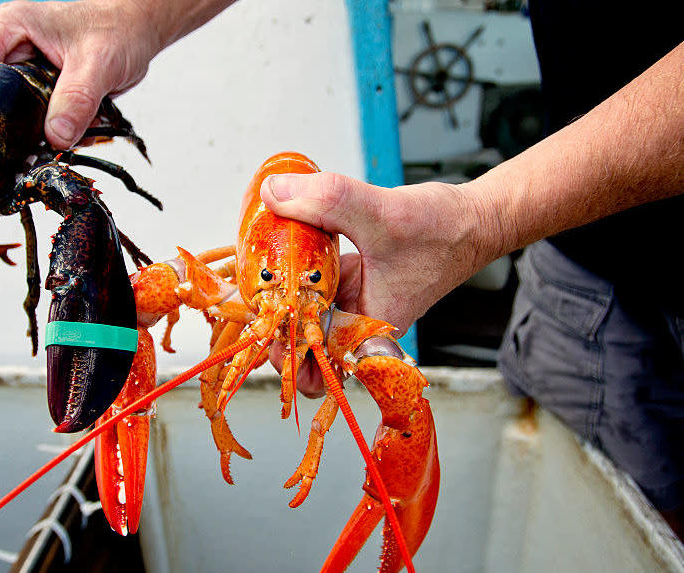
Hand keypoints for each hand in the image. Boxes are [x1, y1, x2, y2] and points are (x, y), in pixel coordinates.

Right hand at [0, 0, 161, 149]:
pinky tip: (42, 152)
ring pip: (2, 109)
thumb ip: (77, 99)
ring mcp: (22, 69)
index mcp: (11, 28)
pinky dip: (34, 136)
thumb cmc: (118, 29)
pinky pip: (26, 118)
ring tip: (7, 165)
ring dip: (9, 136)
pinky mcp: (37, 88)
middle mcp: (10, 47)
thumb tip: (56, 137)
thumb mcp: (98, 64)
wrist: (138, 30)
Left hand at [259, 171, 487, 396]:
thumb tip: (273, 194)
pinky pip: (311, 284)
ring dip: (278, 295)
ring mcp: (350, 303)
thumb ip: (325, 201)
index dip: (283, 359)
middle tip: (251, 294)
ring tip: (257, 270)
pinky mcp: (349, 279)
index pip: (314, 372)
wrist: (473, 219)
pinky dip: (294, 268)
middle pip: (299, 347)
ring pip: (301, 313)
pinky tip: (280, 246)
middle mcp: (354, 324)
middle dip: (271, 325)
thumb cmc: (443, 230)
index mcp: (364, 332)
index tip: (262, 326)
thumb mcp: (379, 213)